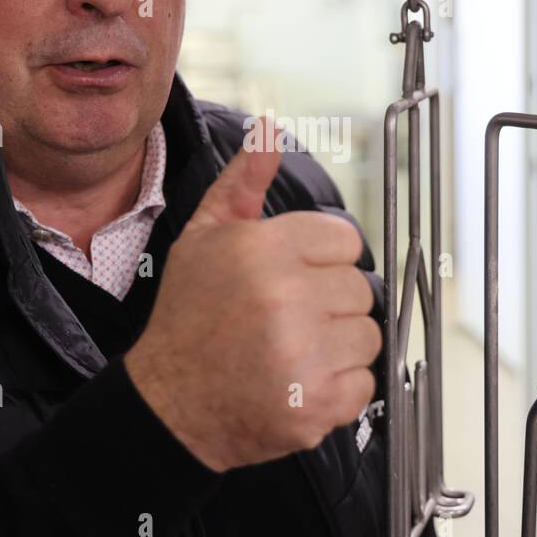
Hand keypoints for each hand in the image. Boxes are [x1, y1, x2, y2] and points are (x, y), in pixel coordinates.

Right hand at [124, 116, 379, 472]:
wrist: (169, 405)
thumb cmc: (188, 319)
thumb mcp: (204, 239)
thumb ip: (243, 184)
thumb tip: (269, 131)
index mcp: (262, 250)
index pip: (345, 240)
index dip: (319, 259)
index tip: (292, 278)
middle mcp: (285, 298)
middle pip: (359, 287)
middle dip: (329, 302)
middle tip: (288, 319)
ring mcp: (303, 355)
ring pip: (367, 335)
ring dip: (338, 346)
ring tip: (293, 350)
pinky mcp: (316, 404)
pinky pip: (365, 382)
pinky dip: (339, 387)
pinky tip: (299, 382)